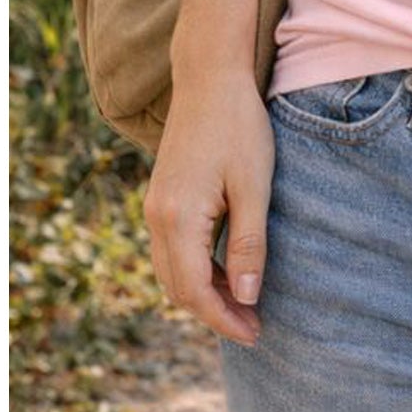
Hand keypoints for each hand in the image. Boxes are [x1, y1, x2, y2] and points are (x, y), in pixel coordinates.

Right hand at [143, 67, 274, 343]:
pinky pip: (173, 250)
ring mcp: (155, 207)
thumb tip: (248, 298)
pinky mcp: (162, 197)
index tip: (256, 334)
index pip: (196, 292)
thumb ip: (250, 243)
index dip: (224, 320)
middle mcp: (157, 218)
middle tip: (254, 325)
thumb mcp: (254, 186)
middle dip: (215, 313)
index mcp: (178, 218)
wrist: (210, 77)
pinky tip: (228, 269)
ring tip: (245, 304)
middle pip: (179, 288)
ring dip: (205, 293)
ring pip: (173, 271)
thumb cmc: (239, 126)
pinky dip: (197, 269)